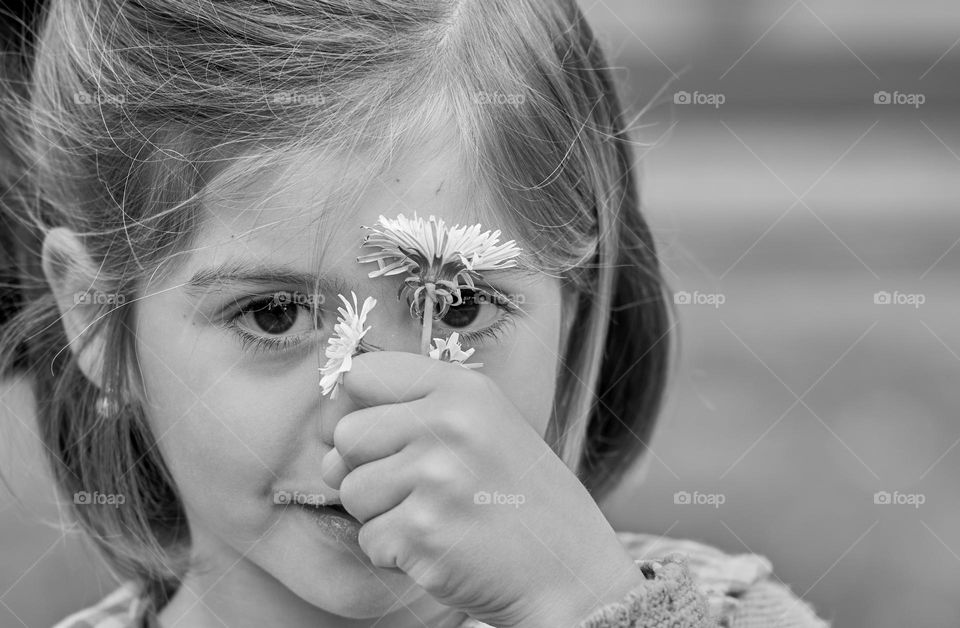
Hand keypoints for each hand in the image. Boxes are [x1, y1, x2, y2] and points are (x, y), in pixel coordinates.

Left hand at [320, 351, 647, 626]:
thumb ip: (415, 407)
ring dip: (381, 513)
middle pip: (347, 437)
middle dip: (366, 468)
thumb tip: (329, 430)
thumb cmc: (516, 495)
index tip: (382, 433)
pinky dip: (395, 552)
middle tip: (415, 487)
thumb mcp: (484, 423)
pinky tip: (441, 546)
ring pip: (351, 491)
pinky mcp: (424, 534)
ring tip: (435, 516)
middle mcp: (448, 425)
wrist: (568, 568)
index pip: (363, 375)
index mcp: (462, 389)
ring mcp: (436, 479)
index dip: (360, 408)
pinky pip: (369, 538)